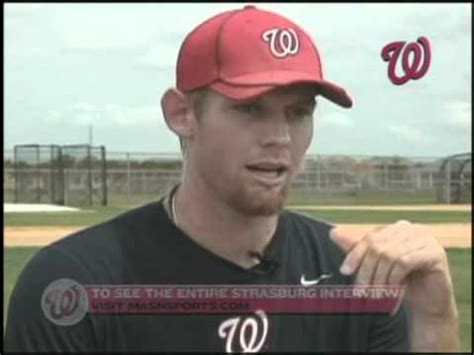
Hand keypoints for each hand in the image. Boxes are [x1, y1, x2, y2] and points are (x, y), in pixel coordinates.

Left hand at [329, 220, 456, 317]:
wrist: (428, 304)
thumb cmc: (401, 282)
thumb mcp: (376, 266)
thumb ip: (357, 249)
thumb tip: (333, 232)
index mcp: (396, 228)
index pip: (370, 238)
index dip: (355, 255)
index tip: (344, 271)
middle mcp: (411, 229)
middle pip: (378, 247)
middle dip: (367, 271)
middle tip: (362, 292)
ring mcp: (425, 238)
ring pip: (390, 255)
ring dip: (380, 279)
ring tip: (377, 296)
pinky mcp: (435, 252)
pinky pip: (405, 262)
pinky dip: (394, 279)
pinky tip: (392, 292)